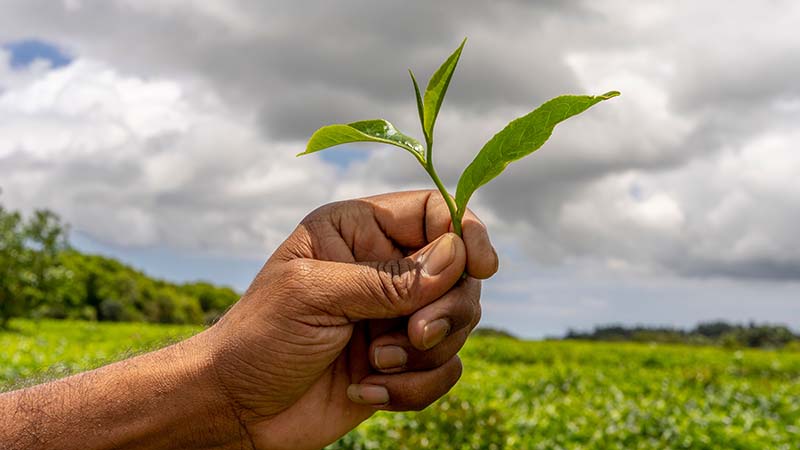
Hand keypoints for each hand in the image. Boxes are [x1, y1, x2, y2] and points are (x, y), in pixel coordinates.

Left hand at [207, 190, 497, 448]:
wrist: (237, 409)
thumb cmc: (259, 339)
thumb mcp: (314, 295)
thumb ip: (388, 279)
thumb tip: (457, 259)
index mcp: (357, 230)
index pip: (432, 211)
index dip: (465, 232)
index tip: (481, 267)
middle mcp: (382, 267)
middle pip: (458, 272)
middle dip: (447, 309)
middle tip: (413, 334)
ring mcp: (394, 316)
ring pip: (458, 324)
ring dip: (423, 354)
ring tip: (373, 365)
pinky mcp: (400, 362)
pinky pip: (444, 370)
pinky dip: (414, 388)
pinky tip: (366, 390)